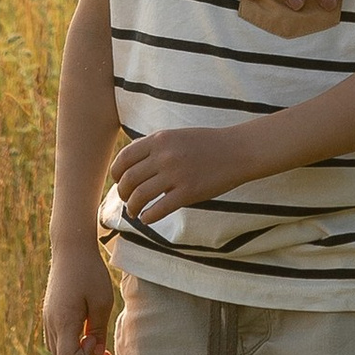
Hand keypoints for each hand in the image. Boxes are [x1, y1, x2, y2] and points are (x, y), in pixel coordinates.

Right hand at [42, 241, 115, 354]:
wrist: (71, 248)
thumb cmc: (90, 272)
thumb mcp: (102, 301)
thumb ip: (98, 331)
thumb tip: (95, 353)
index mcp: (63, 321)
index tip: (100, 345)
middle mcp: (51, 322)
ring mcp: (47, 318)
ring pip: (57, 350)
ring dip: (77, 354)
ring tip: (96, 345)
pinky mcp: (49, 312)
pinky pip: (56, 338)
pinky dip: (71, 343)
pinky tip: (86, 333)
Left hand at [114, 124, 253, 230]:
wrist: (238, 150)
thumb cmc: (207, 144)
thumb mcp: (177, 135)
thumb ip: (154, 145)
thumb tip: (129, 161)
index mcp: (160, 139)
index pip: (124, 158)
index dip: (116, 174)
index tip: (119, 182)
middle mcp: (164, 155)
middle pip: (128, 179)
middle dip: (123, 193)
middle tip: (127, 200)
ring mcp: (176, 174)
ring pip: (140, 196)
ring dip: (133, 207)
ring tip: (135, 212)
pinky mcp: (188, 192)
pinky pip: (158, 210)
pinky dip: (147, 217)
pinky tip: (147, 218)